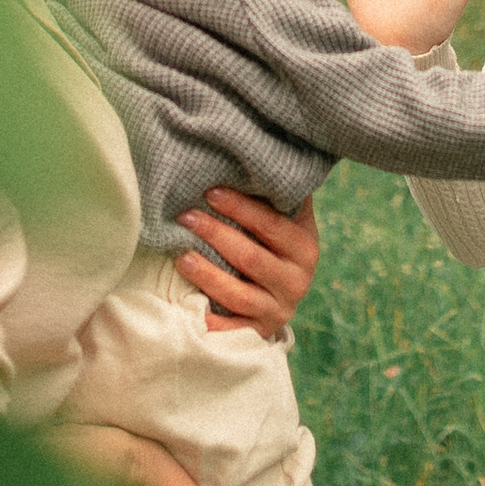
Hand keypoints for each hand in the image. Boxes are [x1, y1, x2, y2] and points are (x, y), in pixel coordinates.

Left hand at [175, 186, 319, 336]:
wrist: (280, 298)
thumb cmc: (274, 246)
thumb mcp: (285, 221)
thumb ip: (277, 195)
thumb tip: (263, 151)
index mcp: (304, 248)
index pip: (272, 225)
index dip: (241, 208)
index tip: (210, 192)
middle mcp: (297, 281)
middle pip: (252, 258)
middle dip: (216, 235)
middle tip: (185, 216)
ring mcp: (277, 310)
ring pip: (239, 294)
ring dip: (208, 274)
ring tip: (180, 256)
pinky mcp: (257, 334)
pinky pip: (231, 330)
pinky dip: (211, 320)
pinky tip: (188, 306)